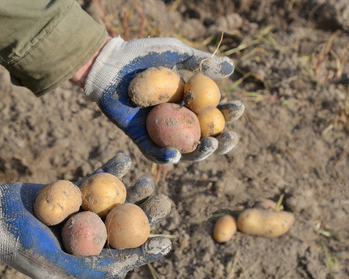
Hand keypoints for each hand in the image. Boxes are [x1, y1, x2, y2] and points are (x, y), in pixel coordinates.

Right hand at [0, 153, 171, 278]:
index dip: (144, 248)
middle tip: (164, 202)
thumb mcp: (55, 265)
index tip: (166, 241)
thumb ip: (90, 267)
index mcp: (86, 258)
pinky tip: (123, 159)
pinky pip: (94, 181)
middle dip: (145, 214)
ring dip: (132, 191)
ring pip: (113, 202)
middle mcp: (87, 236)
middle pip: (123, 225)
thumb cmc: (21, 246)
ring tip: (148, 178)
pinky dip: (109, 171)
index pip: (121, 255)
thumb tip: (127, 269)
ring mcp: (80, 213)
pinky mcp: (71, 193)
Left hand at [84, 37, 243, 164]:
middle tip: (229, 138)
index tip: (238, 108)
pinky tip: (176, 155)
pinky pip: (154, 152)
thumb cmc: (141, 55)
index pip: (214, 112)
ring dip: (199, 153)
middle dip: (221, 140)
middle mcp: (177, 119)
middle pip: (204, 136)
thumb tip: (231, 68)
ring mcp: (160, 130)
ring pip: (184, 149)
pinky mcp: (140, 138)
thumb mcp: (174, 53)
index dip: (228, 113)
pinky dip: (165, 156)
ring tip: (210, 146)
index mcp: (188, 102)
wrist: (109, 63)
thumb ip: (201, 62)